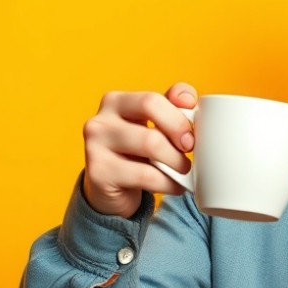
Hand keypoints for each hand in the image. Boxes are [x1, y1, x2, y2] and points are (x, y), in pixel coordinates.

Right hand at [82, 82, 197, 217]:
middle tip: (190, 151)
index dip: (178, 116)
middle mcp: (100, 121)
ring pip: (150, 144)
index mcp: (115, 102)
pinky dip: (169, 182)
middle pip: (150, 118)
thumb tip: (188, 99)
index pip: (152, 100)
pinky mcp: (99, 173)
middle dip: (179, 135)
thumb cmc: (137, 151)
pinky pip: (146, 176)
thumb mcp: (154, 124)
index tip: (191, 133)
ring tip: (184, 170)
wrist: (110, 188)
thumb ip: (173, 105)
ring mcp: (95, 147)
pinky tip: (176, 185)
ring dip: (176, 161)